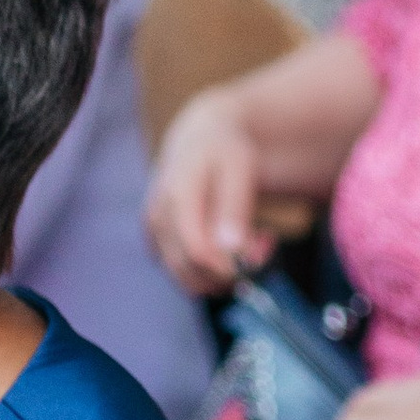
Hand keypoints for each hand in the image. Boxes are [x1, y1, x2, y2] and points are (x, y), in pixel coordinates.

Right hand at [147, 89, 276, 291]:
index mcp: (177, 197)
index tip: (259, 256)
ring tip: (252, 243)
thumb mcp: (239, 168)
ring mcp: (154, 232)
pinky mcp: (157, 242)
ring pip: (186, 278)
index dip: (229, 266)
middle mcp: (158, 218)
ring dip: (223, 273)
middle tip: (264, 246)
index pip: (197, 251)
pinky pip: (183, 272)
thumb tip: (231, 250)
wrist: (199, 140)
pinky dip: (210, 269)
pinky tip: (231, 245)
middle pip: (191, 271)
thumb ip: (234, 207)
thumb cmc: (224, 152)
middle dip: (230, 271)